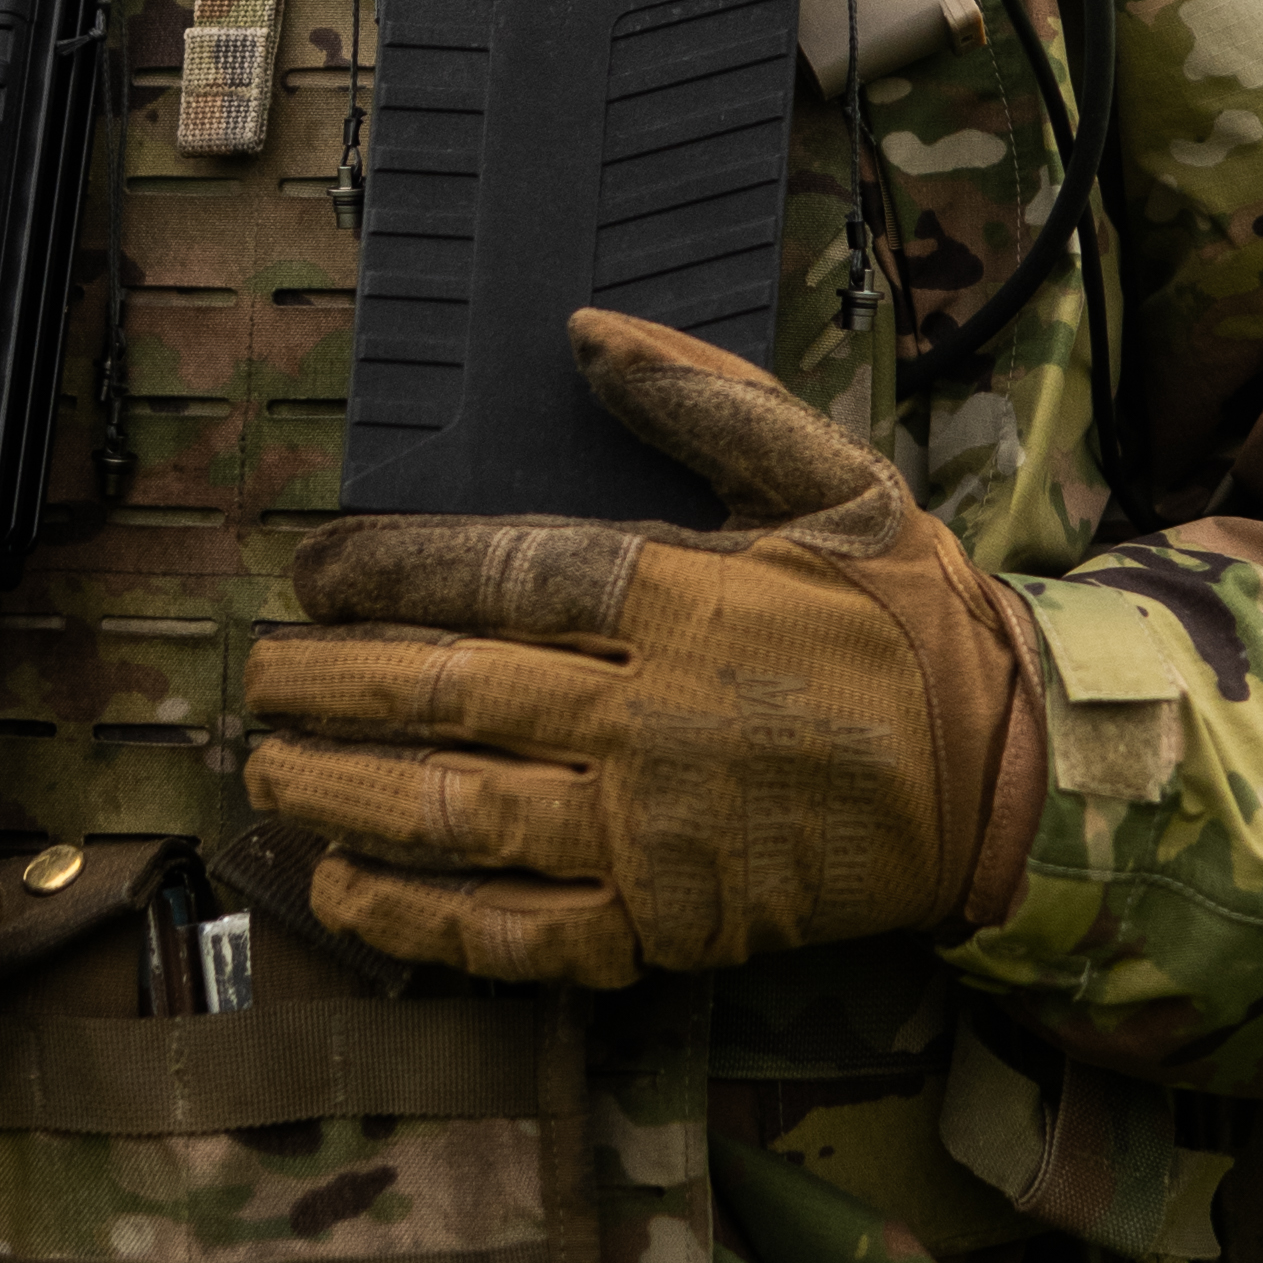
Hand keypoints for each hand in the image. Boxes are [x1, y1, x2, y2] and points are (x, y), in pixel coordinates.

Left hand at [243, 312, 1049, 988]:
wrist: (1003, 779)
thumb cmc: (909, 619)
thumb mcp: (832, 477)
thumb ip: (704, 400)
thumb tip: (584, 329)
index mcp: (685, 597)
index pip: (496, 574)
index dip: (385, 572)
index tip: (314, 570)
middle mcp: (650, 716)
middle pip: (450, 695)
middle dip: (331, 684)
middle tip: (259, 673)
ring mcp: (652, 831)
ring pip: (458, 815)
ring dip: (343, 795)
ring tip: (267, 771)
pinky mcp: (665, 923)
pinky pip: (514, 933)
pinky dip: (418, 921)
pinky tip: (346, 893)